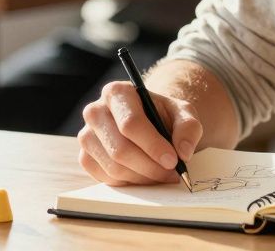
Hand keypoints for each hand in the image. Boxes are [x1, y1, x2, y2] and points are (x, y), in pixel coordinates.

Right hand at [77, 81, 203, 185]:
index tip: (173, 160)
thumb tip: (183, 152)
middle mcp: (95, 112)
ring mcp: (86, 136)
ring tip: (162, 175)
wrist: (149, 122)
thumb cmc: (164, 115)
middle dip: (150, 167)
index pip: (130, 123)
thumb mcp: (183, 113)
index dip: (153, 145)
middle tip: (172, 174)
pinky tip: (144, 175)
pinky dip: (129, 182)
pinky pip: (106, 178)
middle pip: (120, 149)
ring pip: (113, 167)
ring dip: (142, 177)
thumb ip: (189, 127)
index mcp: (117, 93)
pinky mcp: (85, 157)